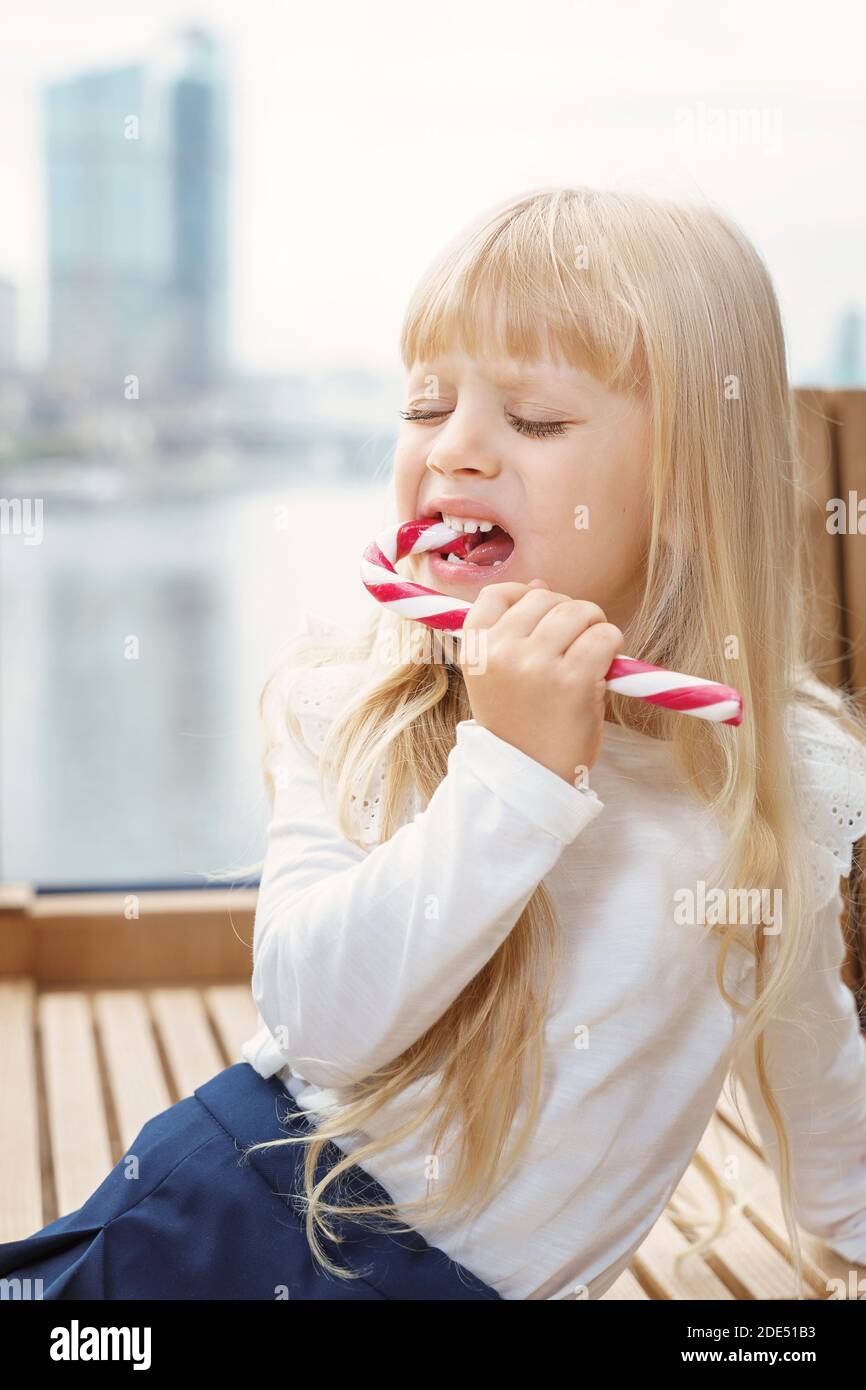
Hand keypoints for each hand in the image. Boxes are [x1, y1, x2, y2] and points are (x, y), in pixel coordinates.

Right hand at [459, 578, 622, 784]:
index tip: (542, 619)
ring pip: (578, 611)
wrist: (529, 782)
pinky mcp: (572, 679)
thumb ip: (515, 631)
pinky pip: (604, 636)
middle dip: (569, 613)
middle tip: (576, 645)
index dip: (526, 596)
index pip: (498, 594)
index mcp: (475, 651)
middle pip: (545, 598)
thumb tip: (542, 584)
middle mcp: (500, 652)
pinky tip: (603, 670)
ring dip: (594, 626)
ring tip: (591, 656)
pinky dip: (612, 645)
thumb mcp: (499, 678)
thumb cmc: (520, 729)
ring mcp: (535, 664)